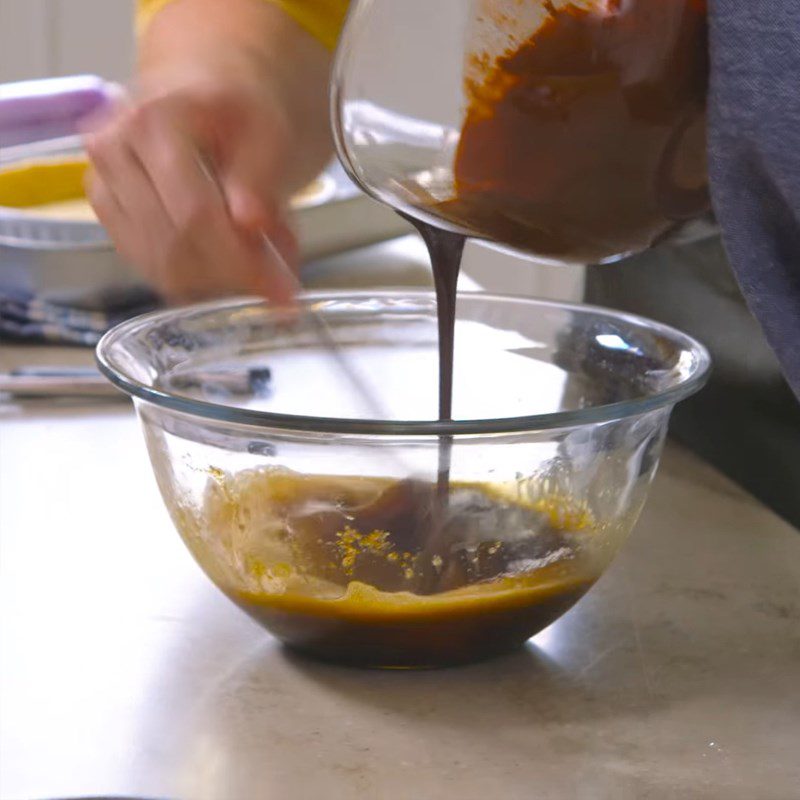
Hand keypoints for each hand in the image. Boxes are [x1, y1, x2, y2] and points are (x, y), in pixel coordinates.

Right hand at [84, 61, 300, 303]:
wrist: (201, 90)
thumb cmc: (238, 110)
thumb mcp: (267, 131)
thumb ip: (260, 177)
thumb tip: (249, 222)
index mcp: (153, 122)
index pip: (194, 213)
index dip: (241, 260)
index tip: (282, 289)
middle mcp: (113, 152)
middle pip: (174, 245)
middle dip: (233, 278)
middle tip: (278, 290)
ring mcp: (102, 184)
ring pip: (159, 266)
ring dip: (216, 284)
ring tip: (259, 273)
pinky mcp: (107, 213)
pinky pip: (149, 267)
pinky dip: (196, 282)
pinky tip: (230, 271)